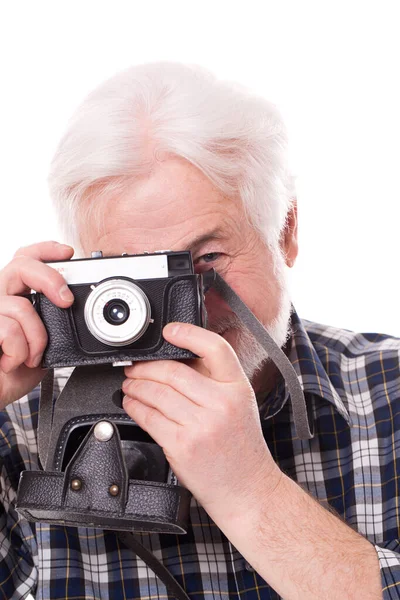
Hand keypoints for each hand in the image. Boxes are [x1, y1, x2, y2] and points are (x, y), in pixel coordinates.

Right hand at [0, 241, 74, 407]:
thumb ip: (55, 321)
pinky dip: (19, 351)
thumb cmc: (15, 370)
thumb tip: (80, 310)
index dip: (45, 249)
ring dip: (37, 338)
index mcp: (14, 294)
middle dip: (50, 279)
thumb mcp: (44, 342)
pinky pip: (8, 330)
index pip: (25, 258)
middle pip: (20, 265)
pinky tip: (12, 362)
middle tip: (66, 301)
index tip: (67, 253)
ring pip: (21, 306)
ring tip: (31, 356)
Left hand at [122, 322, 281, 520]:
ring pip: (156, 393)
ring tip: (130, 384)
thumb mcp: (239, 404)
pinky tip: (132, 403)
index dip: (189, 334)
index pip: (215, 348)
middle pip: (173, 371)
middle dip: (145, 367)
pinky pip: (149, 417)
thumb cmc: (241, 446)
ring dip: (135, 385)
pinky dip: (134, 407)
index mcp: (238, 388)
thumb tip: (177, 358)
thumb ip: (214, 380)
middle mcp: (221, 404)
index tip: (170, 331)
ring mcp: (201, 426)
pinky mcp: (181, 445)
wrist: (247, 488)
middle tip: (134, 367)